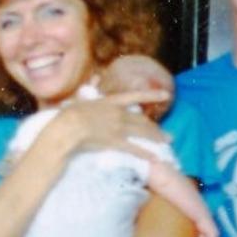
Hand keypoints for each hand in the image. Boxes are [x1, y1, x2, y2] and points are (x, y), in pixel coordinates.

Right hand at [44, 91, 168, 158]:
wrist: (68, 128)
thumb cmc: (69, 113)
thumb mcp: (79, 99)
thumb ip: (90, 90)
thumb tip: (94, 77)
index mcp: (111, 102)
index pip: (135, 96)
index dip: (152, 95)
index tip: (166, 95)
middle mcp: (119, 114)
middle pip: (143, 120)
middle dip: (156, 128)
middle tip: (168, 134)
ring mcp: (119, 128)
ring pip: (143, 133)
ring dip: (157, 138)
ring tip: (167, 142)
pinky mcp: (117, 142)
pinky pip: (135, 149)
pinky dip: (146, 154)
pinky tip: (155, 158)